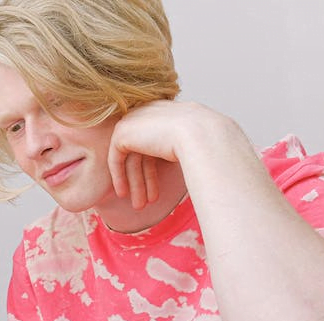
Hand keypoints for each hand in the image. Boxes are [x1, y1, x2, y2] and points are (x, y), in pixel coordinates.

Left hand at [107, 100, 227, 208]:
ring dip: (135, 183)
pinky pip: (116, 157)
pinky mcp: (122, 131)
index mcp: (168, 112)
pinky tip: (123, 193)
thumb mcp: (193, 145)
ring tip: (139, 205)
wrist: (199, 133)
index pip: (155, 143)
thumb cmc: (206, 143)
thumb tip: (178, 163)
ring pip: (132, 157)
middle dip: (143, 180)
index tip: (156, 190)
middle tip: (145, 202)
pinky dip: (119, 176)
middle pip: (142, 152)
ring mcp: (134, 119)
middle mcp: (149, 111)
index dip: (154, 170)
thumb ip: (178, 150)